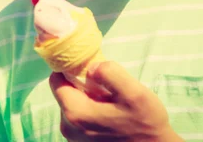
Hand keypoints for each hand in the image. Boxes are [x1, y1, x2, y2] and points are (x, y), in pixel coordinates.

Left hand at [50, 61, 181, 141]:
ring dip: (86, 98)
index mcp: (75, 113)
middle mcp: (68, 127)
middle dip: (79, 84)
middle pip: (63, 92)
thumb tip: (91, 66)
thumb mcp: (135, 93)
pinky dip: (89, 110)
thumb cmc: (146, 123)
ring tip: (109, 101)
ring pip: (71, 104)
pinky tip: (108, 113)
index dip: (69, 69)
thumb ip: (110, 73)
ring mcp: (73, 137)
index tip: (87, 67)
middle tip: (104, 86)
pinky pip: (77, 117)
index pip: (56, 80)